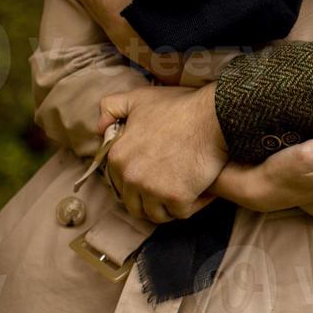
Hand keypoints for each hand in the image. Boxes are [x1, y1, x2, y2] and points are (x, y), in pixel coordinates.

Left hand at [98, 84, 227, 223]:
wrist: (213, 116)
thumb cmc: (180, 106)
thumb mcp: (140, 98)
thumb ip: (112, 107)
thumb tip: (99, 129)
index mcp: (118, 156)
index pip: (120, 184)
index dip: (139, 182)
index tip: (157, 174)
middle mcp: (130, 176)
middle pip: (136, 205)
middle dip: (152, 199)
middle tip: (172, 185)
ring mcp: (152, 189)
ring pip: (157, 214)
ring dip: (170, 205)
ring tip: (186, 189)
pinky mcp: (176, 198)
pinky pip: (182, 213)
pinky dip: (194, 204)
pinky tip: (203, 190)